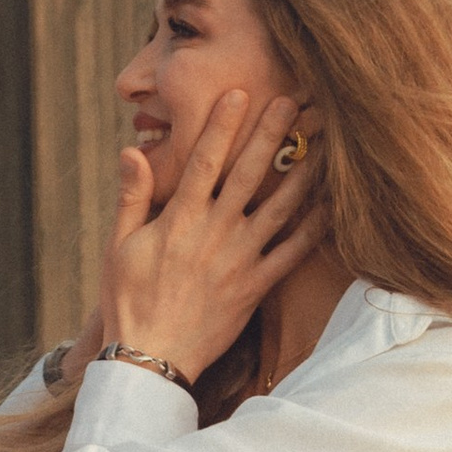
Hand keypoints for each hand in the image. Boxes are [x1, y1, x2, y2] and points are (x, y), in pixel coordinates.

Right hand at [98, 90, 326, 378]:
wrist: (149, 359)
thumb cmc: (128, 300)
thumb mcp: (118, 246)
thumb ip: (131, 196)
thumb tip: (131, 150)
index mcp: (178, 220)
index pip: (203, 161)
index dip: (221, 125)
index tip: (239, 92)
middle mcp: (214, 233)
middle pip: (248, 174)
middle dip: (271, 134)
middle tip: (294, 100)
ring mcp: (239, 260)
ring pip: (278, 208)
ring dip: (303, 172)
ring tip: (325, 142)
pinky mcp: (255, 287)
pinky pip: (291, 253)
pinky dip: (314, 228)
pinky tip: (333, 203)